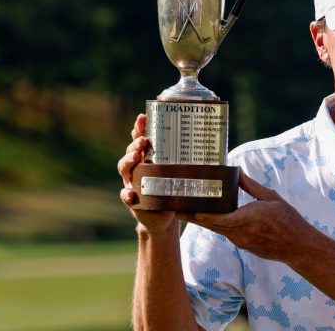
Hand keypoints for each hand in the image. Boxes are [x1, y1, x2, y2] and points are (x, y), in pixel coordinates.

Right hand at [117, 114, 176, 232]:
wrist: (164, 216)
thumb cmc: (172, 189)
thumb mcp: (179, 172)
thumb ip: (187, 159)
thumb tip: (209, 141)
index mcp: (147, 157)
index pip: (140, 139)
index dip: (140, 128)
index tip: (143, 117)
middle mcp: (137, 168)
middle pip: (131, 151)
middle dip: (135, 144)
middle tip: (143, 140)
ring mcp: (133, 183)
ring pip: (125, 169)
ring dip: (128, 161)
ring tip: (136, 157)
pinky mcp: (133, 200)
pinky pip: (126, 196)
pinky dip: (127, 194)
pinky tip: (131, 193)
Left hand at [179, 172, 313, 262]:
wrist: (297, 246)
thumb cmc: (287, 220)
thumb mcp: (271, 198)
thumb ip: (251, 187)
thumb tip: (237, 173)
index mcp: (248, 218)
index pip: (219, 219)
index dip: (201, 215)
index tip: (187, 209)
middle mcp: (241, 232)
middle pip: (211, 225)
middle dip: (193, 217)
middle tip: (175, 209)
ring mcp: (241, 241)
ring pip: (217, 230)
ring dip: (202, 221)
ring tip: (187, 211)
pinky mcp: (243, 245)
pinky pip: (226, 233)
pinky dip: (215, 226)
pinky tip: (208, 219)